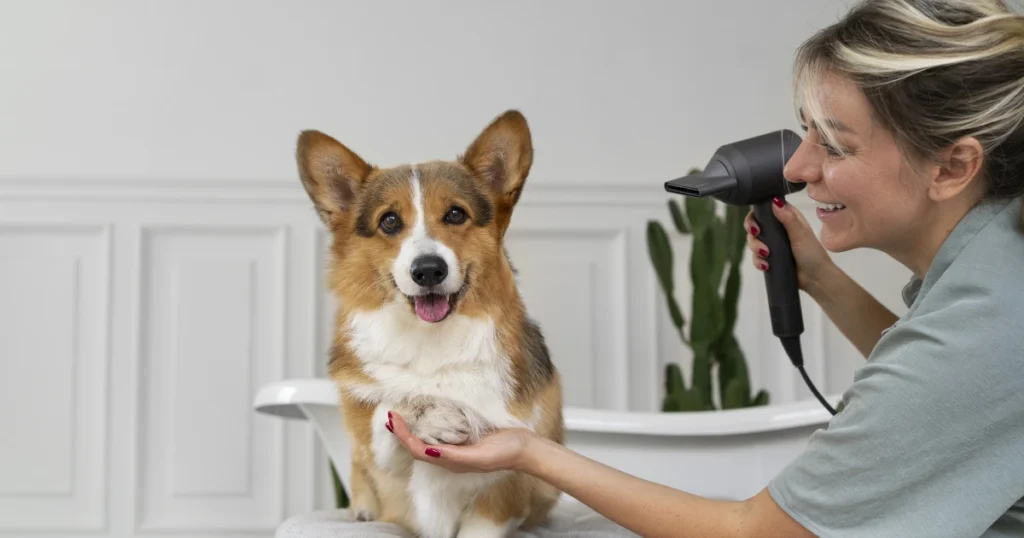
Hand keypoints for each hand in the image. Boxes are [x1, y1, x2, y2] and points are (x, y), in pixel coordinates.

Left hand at [386, 411, 535, 473]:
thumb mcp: (480, 455)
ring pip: (427, 439)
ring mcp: (457, 447)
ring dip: (412, 429)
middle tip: (391, 415)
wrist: (525, 448)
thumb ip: (455, 456)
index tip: (393, 419)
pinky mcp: (465, 437)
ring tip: (402, 415)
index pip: (418, 449)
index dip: (403, 436)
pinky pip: (440, 432)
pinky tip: (426, 414)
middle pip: (418, 445)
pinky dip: (428, 423)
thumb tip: (430, 451)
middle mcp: (450, 455)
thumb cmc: (505, 452)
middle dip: (402, 432)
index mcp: (451, 461)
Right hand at [745, 197, 833, 291]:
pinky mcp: (769, 257)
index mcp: (787, 218)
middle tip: (756, 236)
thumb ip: (788, 218)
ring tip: (766, 255)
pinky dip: (757, 261)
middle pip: (755, 225)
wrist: (815, 279)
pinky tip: (765, 266)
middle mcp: (777, 229)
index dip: (755, 214)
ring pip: (753, 241)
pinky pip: (756, 257)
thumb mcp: (801, 234)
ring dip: (755, 248)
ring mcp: (772, 244)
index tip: (755, 222)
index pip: (765, 209)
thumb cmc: (812, 254)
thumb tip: (774, 201)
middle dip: (753, 233)